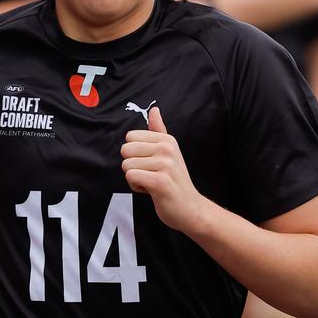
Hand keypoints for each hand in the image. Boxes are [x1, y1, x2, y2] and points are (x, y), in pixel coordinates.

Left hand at [121, 107, 203, 231]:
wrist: (191, 208)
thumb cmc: (175, 180)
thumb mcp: (169, 151)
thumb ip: (159, 130)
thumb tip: (154, 109)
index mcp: (167, 139)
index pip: (130, 137)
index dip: (135, 153)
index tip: (150, 163)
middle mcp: (166, 149)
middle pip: (125, 150)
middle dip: (132, 165)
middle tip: (150, 174)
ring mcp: (164, 165)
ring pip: (126, 165)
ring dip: (135, 178)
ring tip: (152, 182)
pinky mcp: (160, 182)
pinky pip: (131, 177)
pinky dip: (136, 187)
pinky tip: (151, 191)